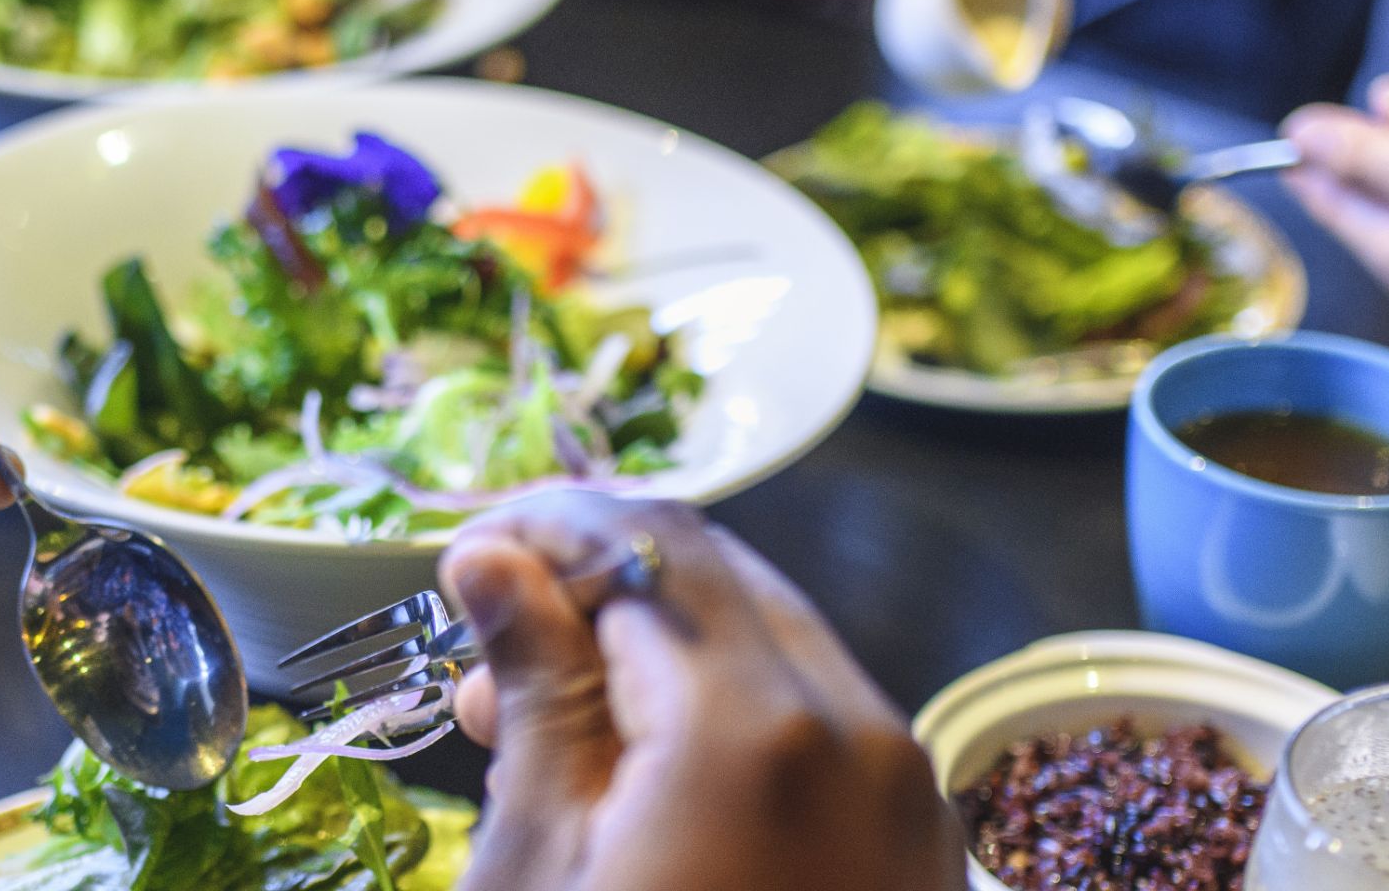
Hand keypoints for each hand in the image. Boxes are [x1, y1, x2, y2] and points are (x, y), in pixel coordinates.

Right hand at [439, 494, 963, 890]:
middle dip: (602, 591)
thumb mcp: (542, 863)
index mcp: (754, 732)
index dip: (547, 530)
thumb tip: (496, 562)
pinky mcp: (918, 845)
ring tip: (556, 735)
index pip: (648, 548)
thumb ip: (537, 695)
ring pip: (778, 652)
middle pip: (724, 584)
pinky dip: (735, 725)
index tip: (470, 553)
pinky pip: (826, 732)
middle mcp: (860, 737)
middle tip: (494, 650)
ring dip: (665, 658)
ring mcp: (906, 795)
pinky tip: (655, 780)